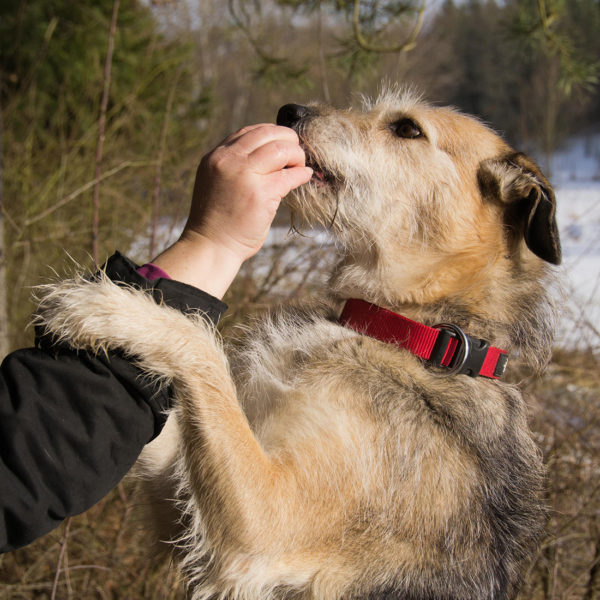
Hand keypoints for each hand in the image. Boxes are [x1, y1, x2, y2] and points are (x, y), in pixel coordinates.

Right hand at [151, 124, 311, 297]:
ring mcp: (244, 176)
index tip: (282, 144)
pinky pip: (289, 175)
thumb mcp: (217, 182)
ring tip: (300, 165)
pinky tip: (305, 176)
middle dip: (288, 139)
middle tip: (297, 153)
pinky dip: (301, 173)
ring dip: (297, 155)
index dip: (271, 134)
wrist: (211, 246)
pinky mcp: (260, 194)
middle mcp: (228, 161)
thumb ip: (235, 166)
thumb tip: (267, 154)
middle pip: (267, 133)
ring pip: (281, 149)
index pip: (249, 132)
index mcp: (216, 157)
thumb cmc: (217, 220)